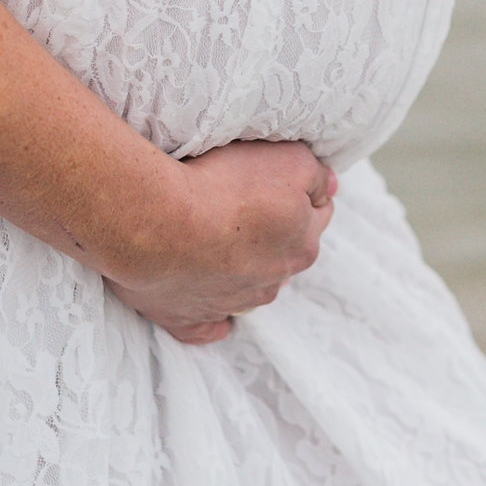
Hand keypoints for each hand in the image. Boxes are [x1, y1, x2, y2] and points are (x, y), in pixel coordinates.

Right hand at [105, 140, 338, 344]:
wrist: (156, 221)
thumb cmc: (223, 184)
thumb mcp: (290, 159)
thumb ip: (316, 174)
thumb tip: (328, 186)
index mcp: (301, 246)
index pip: (315, 215)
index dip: (297, 193)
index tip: (275, 179)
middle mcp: (272, 282)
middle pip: (281, 253)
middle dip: (270, 232)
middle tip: (240, 203)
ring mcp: (230, 305)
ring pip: (247, 286)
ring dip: (238, 268)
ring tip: (211, 239)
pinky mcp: (189, 320)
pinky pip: (207, 327)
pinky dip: (210, 318)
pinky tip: (208, 306)